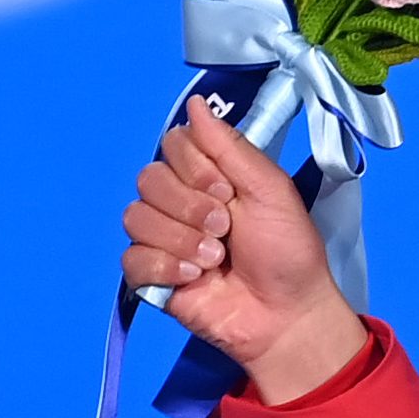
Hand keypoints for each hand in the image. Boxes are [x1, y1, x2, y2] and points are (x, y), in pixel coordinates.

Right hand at [120, 97, 366, 403]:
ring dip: (181, 239)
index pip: (173, 146)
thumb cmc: (288, 252)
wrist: (287, 314)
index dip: (196, 167)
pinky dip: (164, 267)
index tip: (229, 192)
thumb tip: (195, 103)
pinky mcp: (151, 276)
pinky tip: (194, 279)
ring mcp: (163, 238)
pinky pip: (131, 258)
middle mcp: (179, 201)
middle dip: (190, 205)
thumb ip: (231, 147)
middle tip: (226, 229)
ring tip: (215, 259)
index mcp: (208, 176)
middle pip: (149, 178)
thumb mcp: (270, 190)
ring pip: (136, 217)